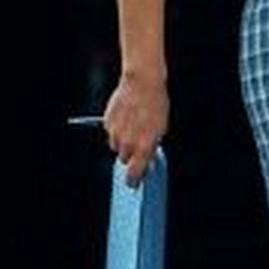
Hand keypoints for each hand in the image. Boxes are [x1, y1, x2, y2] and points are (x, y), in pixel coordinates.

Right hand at [104, 70, 168, 184]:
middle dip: (130, 153)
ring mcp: (115, 133)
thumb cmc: (156, 105)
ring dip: (122, 139)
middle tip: (137, 141)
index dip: (133, 180)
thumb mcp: (161, 128)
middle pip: (124, 158)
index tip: (133, 183)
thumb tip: (146, 158)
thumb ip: (152, 146)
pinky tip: (126, 115)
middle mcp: (127, 144)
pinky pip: (111, 131)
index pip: (134, 174)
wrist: (142, 84)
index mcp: (144, 147)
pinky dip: (117, 127)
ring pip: (116, 145)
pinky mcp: (107, 122)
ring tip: (133, 124)